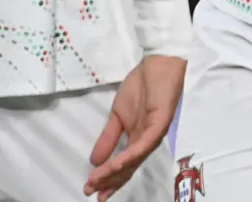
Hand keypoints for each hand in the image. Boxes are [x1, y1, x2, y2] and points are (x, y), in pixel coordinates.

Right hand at [85, 54, 185, 199]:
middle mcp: (147, 141)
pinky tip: (116, 164)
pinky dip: (130, 156)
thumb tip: (94, 160)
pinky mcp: (160, 124)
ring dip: (115, 172)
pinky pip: (144, 145)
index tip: (91, 190)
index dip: (108, 179)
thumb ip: (109, 137)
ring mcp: (154, 134)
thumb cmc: (142, 85)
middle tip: (90, 192)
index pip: (124, 165)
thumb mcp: (118, 114)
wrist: (158, 62)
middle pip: (129, 168)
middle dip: (109, 181)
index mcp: (138, 139)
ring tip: (97, 180)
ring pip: (135, 160)